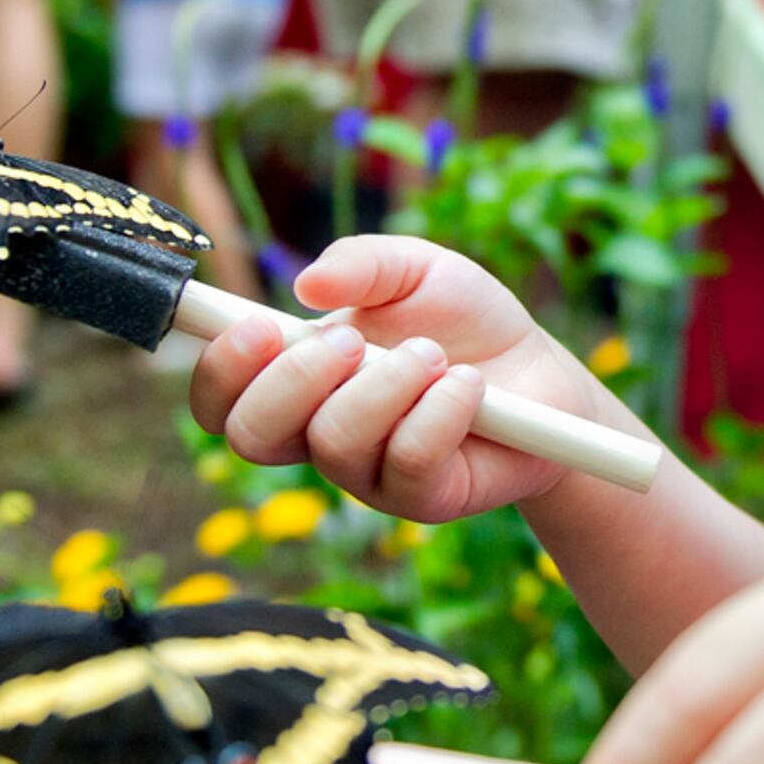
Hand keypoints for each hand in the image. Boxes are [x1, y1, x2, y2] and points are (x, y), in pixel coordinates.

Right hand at [188, 234, 603, 521]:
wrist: (543, 373)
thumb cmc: (464, 321)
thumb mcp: (415, 268)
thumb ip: (362, 264)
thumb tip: (307, 284)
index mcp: (297, 380)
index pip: (220, 399)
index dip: (220, 371)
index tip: (258, 326)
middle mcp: (318, 434)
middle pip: (251, 436)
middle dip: (294, 379)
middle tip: (351, 338)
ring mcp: (367, 474)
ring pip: (334, 443)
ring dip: (385, 385)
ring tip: (433, 353)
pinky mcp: (423, 500)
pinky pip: (408, 462)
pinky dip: (438, 411)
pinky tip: (469, 386)